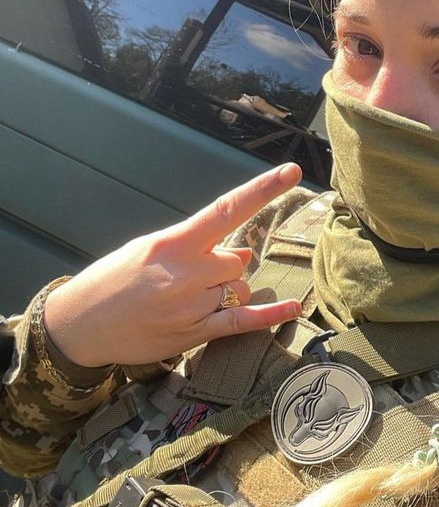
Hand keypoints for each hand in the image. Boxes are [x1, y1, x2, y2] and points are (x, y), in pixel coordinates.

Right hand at [44, 163, 303, 367]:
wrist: (78, 325)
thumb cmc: (114, 281)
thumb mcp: (147, 248)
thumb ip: (195, 246)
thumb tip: (239, 254)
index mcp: (172, 242)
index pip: (226, 209)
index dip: (263, 189)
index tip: (292, 172)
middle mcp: (186, 272)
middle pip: (236, 260)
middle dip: (222, 267)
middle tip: (188, 278)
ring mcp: (192, 305)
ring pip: (239, 288)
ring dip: (225, 292)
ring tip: (185, 301)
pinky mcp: (195, 334)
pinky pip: (244, 321)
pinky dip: (270, 316)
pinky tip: (292, 307)